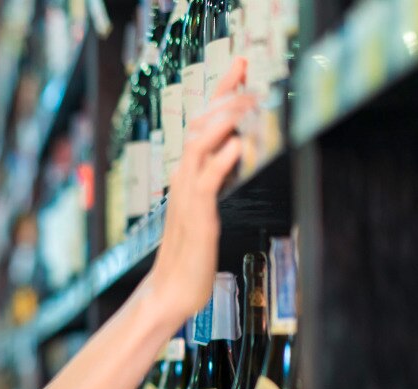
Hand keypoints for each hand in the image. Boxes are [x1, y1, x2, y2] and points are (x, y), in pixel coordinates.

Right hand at [146, 57, 254, 319]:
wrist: (170, 292)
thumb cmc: (190, 257)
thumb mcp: (205, 210)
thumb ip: (215, 180)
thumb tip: (234, 150)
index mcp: (187, 177)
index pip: (201, 125)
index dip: (219, 94)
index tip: (237, 67)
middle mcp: (184, 181)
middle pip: (199, 125)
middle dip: (222, 94)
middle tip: (244, 69)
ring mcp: (188, 198)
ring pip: (199, 145)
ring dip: (224, 119)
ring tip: (247, 99)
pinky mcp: (197, 218)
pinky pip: (206, 183)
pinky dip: (220, 161)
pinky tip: (238, 146)